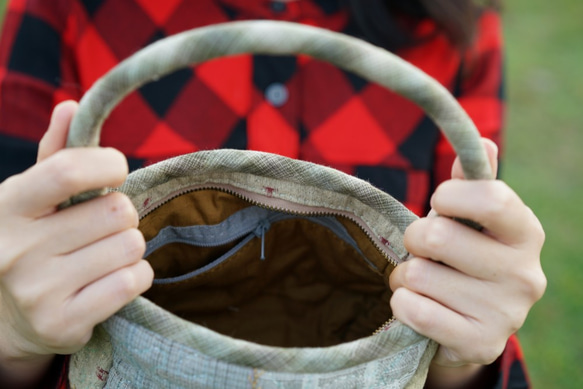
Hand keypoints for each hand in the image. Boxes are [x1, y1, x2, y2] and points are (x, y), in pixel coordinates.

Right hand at [0, 101, 152, 385]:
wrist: (4, 318)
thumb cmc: (29, 243)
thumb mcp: (30, 198)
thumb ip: (55, 155)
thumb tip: (71, 107)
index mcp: (7, 206)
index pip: (67, 171)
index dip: (107, 164)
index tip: (116, 170)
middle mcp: (18, 249)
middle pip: (117, 212)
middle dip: (122, 215)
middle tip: (104, 226)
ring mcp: (39, 291)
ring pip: (131, 246)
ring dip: (130, 247)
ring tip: (104, 255)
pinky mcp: (64, 323)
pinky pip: (133, 281)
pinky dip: (136, 276)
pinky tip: (112, 278)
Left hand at [389, 139, 545, 387]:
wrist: (470, 324)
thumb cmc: (465, 257)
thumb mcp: (471, 220)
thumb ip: (471, 184)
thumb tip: (482, 142)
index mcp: (525, 233)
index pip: (489, 197)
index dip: (448, 197)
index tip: (439, 204)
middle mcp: (525, 275)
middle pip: (437, 236)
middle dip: (414, 239)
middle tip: (422, 249)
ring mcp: (505, 314)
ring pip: (417, 275)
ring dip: (405, 276)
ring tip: (422, 282)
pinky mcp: (478, 344)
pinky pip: (413, 310)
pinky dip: (401, 303)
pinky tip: (416, 304)